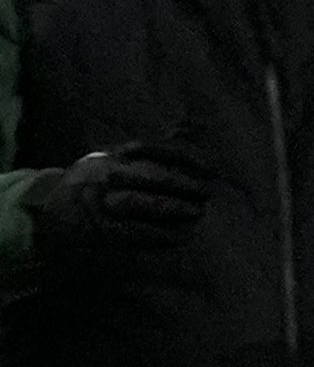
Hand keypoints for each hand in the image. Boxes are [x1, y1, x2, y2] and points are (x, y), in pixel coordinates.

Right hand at [28, 149, 209, 263]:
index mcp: (112, 157)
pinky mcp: (100, 230)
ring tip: (196, 213)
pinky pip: (131, 232)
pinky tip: (180, 237)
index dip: (183, 158)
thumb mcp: (114, 158)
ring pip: (138, 203)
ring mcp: (100, 202)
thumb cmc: (94, 181)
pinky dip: (158, 235)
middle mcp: (105, 176)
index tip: (209, 168)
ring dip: (171, 209)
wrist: (51, 210)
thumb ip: (152, 150)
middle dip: (181, 184)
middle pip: (148, 176)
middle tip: (206, 192)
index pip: (152, 150)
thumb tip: (193, 129)